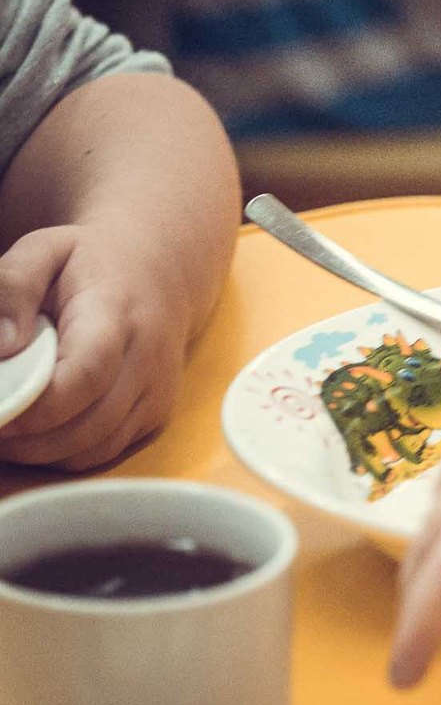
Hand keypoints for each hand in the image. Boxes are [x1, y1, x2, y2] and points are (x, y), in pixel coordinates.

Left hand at [0, 224, 187, 469]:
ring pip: (93, 449)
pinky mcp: (157, 414)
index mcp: (118, 314)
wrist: (160, 270)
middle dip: (26, 438)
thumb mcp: (44, 250)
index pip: (87, 374)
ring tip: (8, 427)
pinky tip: (38, 432)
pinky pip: (103, 453)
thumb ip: (12, 284)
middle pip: (87, 425)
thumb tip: (3, 345)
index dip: (36, 407)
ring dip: (39, 452)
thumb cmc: (89, 262)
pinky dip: (63, 455)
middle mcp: (148, 358)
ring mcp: (157, 390)